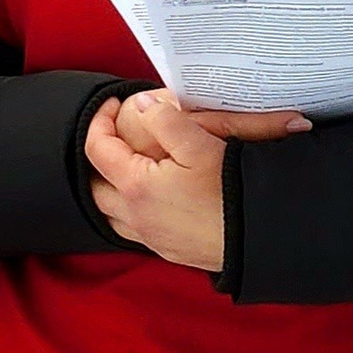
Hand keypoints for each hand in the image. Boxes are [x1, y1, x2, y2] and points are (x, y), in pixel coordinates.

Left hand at [83, 90, 311, 272]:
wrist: (258, 237)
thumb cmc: (231, 191)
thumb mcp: (200, 144)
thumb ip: (164, 119)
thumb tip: (141, 105)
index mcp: (136, 185)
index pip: (96, 149)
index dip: (99, 120)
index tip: (113, 103)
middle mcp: (135, 215)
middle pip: (94, 185)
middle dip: (100, 156)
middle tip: (117, 134)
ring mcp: (149, 236)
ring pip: (110, 212)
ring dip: (112, 186)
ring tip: (131, 164)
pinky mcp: (166, 249)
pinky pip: (133, 228)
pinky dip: (131, 208)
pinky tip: (152, 197)